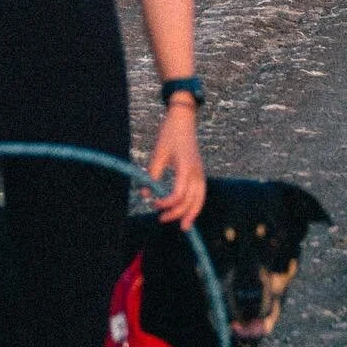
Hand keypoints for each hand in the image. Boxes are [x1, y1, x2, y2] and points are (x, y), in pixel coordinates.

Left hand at [144, 104, 205, 228]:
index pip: (179, 194)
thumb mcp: (157, 154)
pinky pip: (201, 193)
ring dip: (192, 213)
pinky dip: (195, 204)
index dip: (166, 203)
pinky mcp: (199, 172)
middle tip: (161, 219)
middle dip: (178, 213)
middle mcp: (197, 172)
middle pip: (191, 200)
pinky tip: (188, 212)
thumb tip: (145, 194)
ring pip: (200, 199)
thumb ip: (152, 176)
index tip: (154, 204)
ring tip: (184, 227)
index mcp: (186, 167)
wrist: (183, 120)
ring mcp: (200, 172)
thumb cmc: (169, 135)